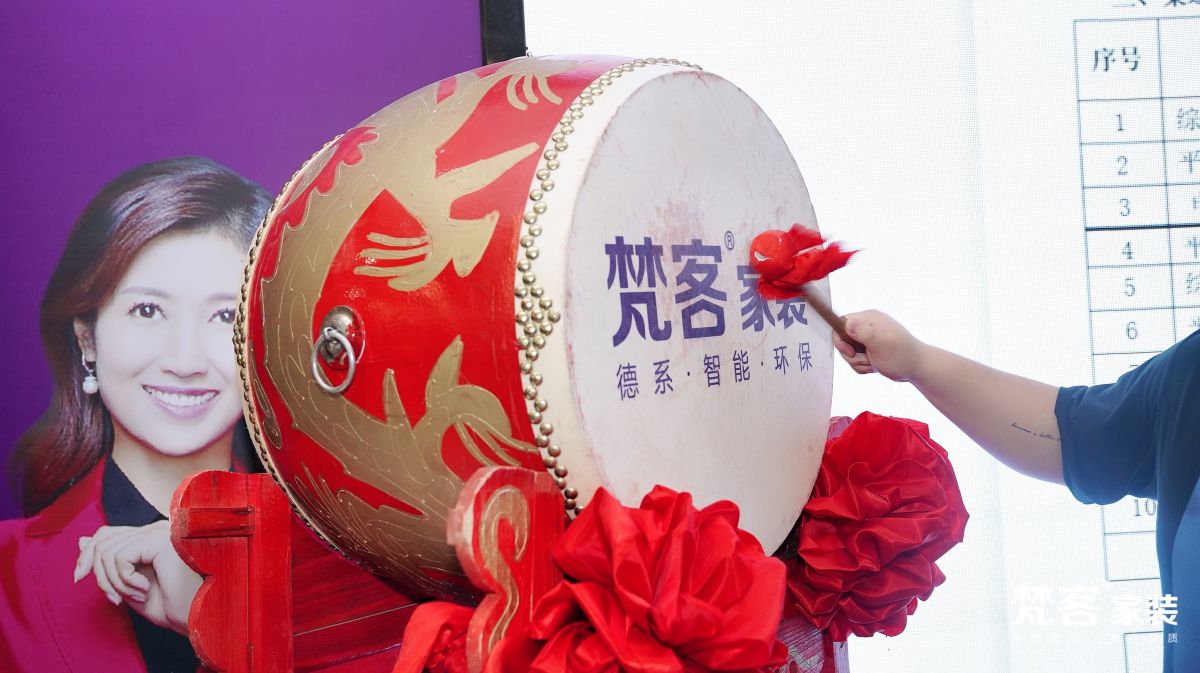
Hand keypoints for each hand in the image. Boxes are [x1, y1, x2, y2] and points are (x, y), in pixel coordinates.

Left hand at [74, 520, 200, 634]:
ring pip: (107, 552)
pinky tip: (143, 590)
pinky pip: (120, 558)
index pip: (106, 534)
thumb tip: (82, 540)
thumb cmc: (168, 605)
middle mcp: (153, 529)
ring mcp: (157, 532)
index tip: (78, 578)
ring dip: (114, 583)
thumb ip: (108, 563)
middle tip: (115, 599)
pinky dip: (125, 581)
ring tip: (135, 596)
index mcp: (148, 537)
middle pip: (102, 542)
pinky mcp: (158, 540)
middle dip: (100, 577)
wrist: (194, 616)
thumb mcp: (127, 584)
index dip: (86, 555)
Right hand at [834, 310, 926, 381]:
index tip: (850, 352)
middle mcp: (866, 326)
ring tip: (874, 363)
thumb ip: (863, 332)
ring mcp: (868, 339)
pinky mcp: (869, 350)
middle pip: (843, 340)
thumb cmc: (903, 355)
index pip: (841, 322)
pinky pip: (855, 360)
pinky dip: (863, 366)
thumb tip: (846, 322)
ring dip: (858, 363)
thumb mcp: (882, 343)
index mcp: (869, 318)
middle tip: (868, 359)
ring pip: (848, 353)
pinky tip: (875, 366)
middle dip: (852, 355)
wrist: (918, 368)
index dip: (840, 339)